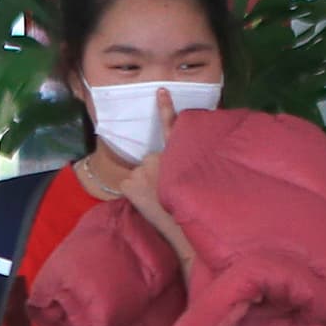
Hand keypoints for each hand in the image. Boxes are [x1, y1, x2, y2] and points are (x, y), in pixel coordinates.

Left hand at [114, 93, 180, 246]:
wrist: (186, 234)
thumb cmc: (195, 212)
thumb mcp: (197, 182)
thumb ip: (186, 167)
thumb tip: (175, 165)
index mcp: (180, 156)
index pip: (172, 129)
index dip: (166, 110)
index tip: (160, 90)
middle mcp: (160, 158)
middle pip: (152, 159)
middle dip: (155, 172)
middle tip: (164, 193)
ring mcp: (144, 169)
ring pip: (140, 172)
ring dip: (144, 184)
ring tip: (157, 201)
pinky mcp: (131, 182)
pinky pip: (128, 184)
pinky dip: (133, 193)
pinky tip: (145, 203)